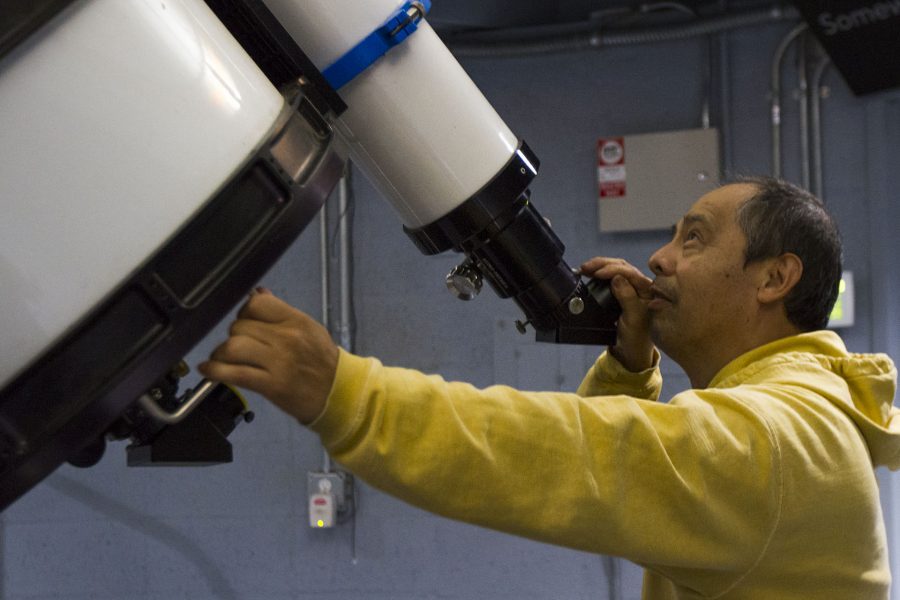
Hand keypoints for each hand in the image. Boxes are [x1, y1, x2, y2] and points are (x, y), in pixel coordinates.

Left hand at [199, 289, 337, 423]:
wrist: (338, 393)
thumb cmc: (322, 361)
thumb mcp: (308, 329)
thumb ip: (281, 312)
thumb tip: (257, 293)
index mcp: (296, 321)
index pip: (257, 303)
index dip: (245, 312)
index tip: (246, 322)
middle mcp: (286, 338)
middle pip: (240, 326)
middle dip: (234, 335)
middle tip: (239, 346)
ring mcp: (278, 362)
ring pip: (233, 346)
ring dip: (221, 353)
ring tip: (223, 358)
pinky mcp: (270, 385)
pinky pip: (234, 373)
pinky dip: (214, 370)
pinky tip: (207, 369)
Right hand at [580, 257, 654, 371]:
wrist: (630, 353)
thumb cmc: (636, 338)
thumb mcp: (633, 319)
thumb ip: (627, 297)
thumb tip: (617, 278)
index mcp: (648, 291)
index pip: (630, 272)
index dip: (612, 269)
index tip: (597, 273)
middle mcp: (640, 287)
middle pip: (622, 266)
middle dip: (603, 264)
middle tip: (585, 268)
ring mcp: (630, 289)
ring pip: (615, 270)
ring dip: (599, 267)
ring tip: (584, 269)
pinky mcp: (619, 293)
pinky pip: (609, 279)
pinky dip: (598, 275)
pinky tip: (589, 275)